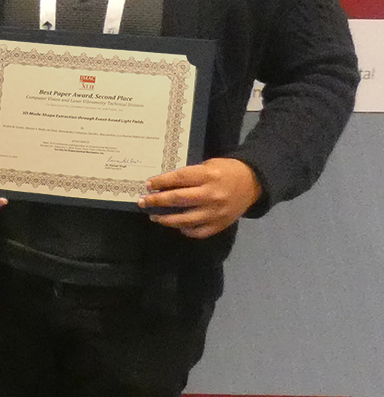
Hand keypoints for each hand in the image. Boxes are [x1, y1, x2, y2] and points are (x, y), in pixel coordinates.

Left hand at [140, 157, 261, 238]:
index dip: (161, 182)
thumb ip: (189, 176)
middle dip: (157, 201)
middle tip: (142, 202)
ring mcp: (216, 212)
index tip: (148, 185)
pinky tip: (178, 226)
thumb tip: (164, 186)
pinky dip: (186, 230)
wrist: (253, 182)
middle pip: (178, 199)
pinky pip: (199, 231)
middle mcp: (211, 195)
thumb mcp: (208, 166)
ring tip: (154, 217)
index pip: (179, 179)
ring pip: (185, 219)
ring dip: (166, 219)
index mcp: (208, 176)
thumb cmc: (225, 170)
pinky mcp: (221, 224)